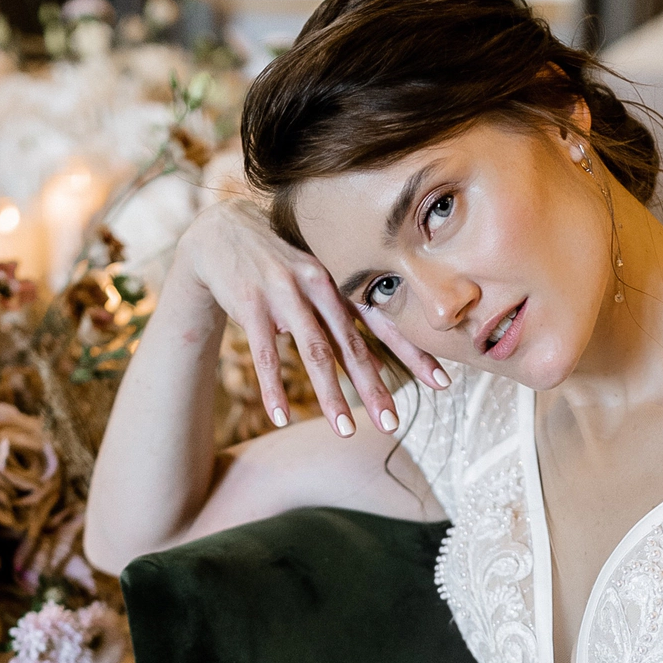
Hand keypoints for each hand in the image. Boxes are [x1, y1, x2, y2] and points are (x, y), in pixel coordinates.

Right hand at [176, 197, 446, 436]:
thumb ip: (345, 320)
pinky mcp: (251, 305)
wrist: (221, 230)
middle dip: (374, 387)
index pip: (385, 323)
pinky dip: (273, 389)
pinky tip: (281, 418)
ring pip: (314, 353)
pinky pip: (266, 356)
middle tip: (392, 424)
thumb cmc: (279, 266)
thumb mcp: (318, 283)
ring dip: (330, 395)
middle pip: (352, 345)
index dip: (414, 353)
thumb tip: (381, 365)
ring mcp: (284, 294)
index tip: (442, 382)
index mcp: (341, 282)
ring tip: (344, 432)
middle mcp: (319, 285)